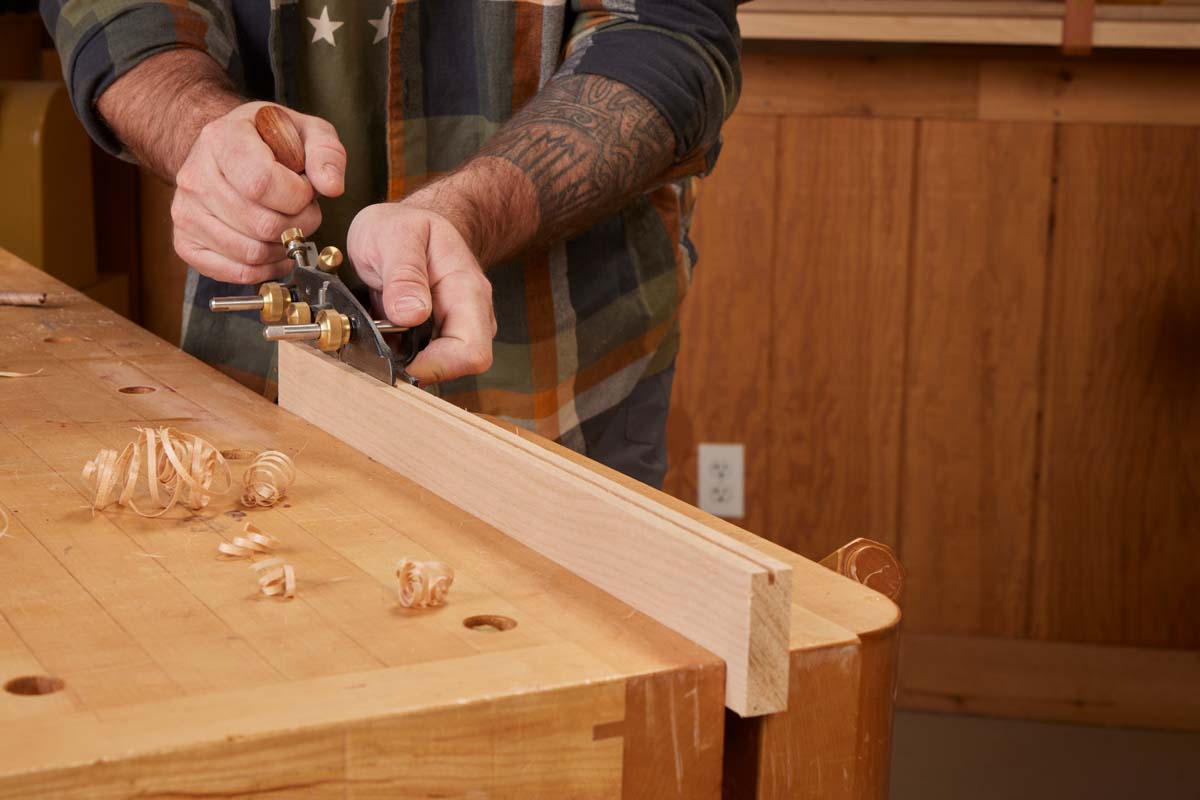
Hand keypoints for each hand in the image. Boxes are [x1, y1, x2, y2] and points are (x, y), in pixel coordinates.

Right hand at [172, 102, 345, 283]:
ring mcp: (186, 212)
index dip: (298, 196)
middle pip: (261, 224)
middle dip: (298, 225)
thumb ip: (326, 153)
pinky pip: (236, 272)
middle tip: (302, 211)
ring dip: (283, 248)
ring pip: (251, 253)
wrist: (227, 151)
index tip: (306, 190)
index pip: (261, 183)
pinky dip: (266, 269)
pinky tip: (275, 250)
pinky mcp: (187, 242)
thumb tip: (331, 186)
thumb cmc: (268, 142)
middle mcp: (196, 177)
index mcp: (221, 140)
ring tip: (288, 226)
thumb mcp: (306, 132)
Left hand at [348, 204, 496, 384]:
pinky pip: (424, 360)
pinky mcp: (437, 337)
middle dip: (419, 367)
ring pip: (440, 367)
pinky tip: (383, 338)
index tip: (400, 362)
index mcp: (466, 290)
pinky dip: (401, 357)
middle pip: (458, 365)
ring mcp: (455, 327)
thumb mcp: (395, 236)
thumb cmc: (405, 226)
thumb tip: (411, 315)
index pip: (471, 349)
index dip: (438, 366)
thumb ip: (404, 273)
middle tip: (379, 351)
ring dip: (407, 363)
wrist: (406, 225)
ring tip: (377, 337)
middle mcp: (469, 314)